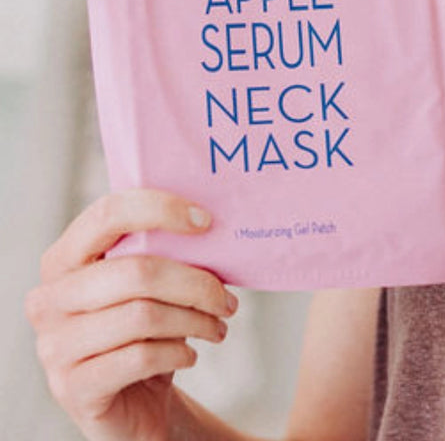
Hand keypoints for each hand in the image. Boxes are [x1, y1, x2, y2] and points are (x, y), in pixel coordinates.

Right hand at [25, 189, 236, 440]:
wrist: (130, 401)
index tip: (206, 221)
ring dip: (195, 320)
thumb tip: (215, 224)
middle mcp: (49, 299)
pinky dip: (178, 353)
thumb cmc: (144, 328)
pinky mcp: (72, 387)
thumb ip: (164, 251)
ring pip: (143, 316)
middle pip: (137, 272)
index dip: (161, 210)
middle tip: (226, 299)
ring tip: (216, 326)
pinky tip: (189, 355)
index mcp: (65, 258)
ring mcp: (54, 346)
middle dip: (195, 283)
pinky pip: (140, 357)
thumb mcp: (149, 284)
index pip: (108, 215)